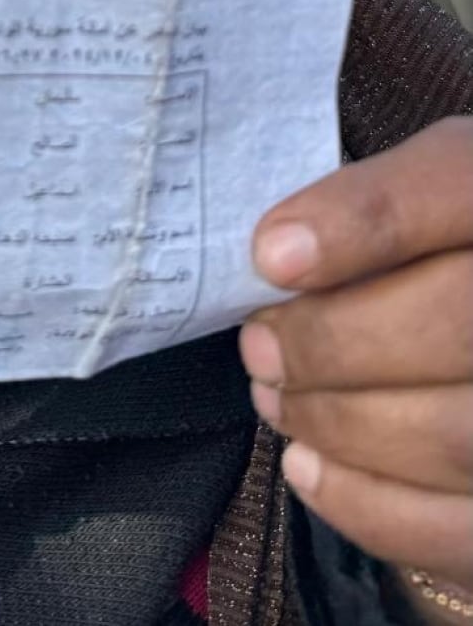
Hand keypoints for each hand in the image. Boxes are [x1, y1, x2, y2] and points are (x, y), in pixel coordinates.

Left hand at [239, 117, 472, 597]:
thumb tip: (276, 255)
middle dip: (331, 343)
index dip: (360, 223)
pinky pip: (459, 528)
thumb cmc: (456, 249)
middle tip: (260, 347)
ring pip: (456, 437)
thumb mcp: (437, 190)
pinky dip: (367, 505)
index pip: (457, 185)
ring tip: (277, 400)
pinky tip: (308, 465)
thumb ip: (372, 204)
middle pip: (454, 324)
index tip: (271, 256)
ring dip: (338, 423)